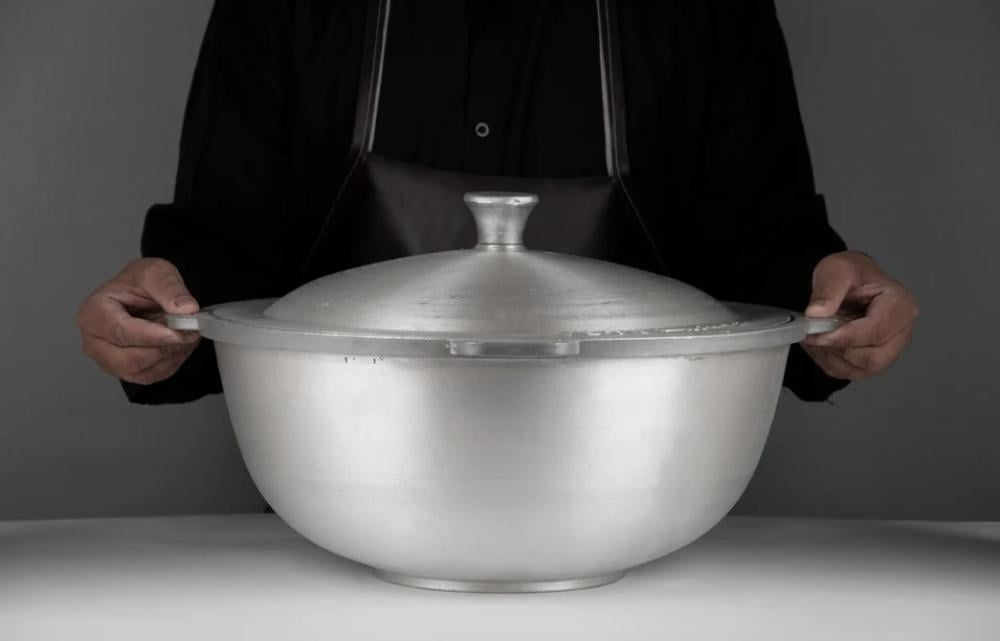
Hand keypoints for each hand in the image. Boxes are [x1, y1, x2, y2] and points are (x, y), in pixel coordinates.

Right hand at [76, 258, 200, 384]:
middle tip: (190, 333)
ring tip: (186, 335)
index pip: (120, 332)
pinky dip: (171, 363)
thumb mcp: (156, 272)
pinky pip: (151, 376)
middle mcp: (95, 340)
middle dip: (164, 348)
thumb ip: (169, 289)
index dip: (151, 336)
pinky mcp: (125, 370)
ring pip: (141, 371)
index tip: (176, 333)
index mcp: (94, 312)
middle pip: (128, 359)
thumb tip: (185, 309)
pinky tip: (179, 345)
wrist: (143, 292)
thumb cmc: (139, 283)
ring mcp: (108, 359)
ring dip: (170, 356)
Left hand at [801, 251, 917, 380]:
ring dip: (831, 358)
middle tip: (812, 336)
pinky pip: (851, 372)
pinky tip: (820, 344)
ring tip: (814, 336)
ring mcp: (890, 348)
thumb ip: (828, 290)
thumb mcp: (836, 270)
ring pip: (862, 369)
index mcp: (900, 305)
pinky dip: (830, 362)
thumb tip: (817, 314)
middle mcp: (901, 331)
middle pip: (873, 357)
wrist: (849, 281)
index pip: (875, 332)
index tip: (817, 334)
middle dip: (838, 350)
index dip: (843, 337)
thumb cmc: (851, 274)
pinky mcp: (875, 360)